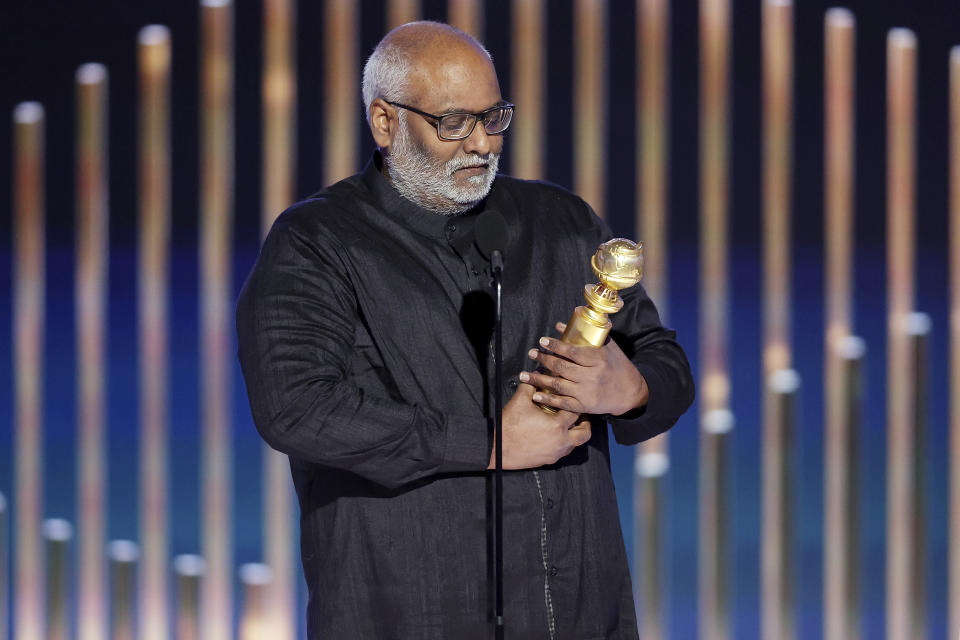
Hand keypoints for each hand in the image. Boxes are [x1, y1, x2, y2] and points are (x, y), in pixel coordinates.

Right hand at [488, 382, 590, 469]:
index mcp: (557, 426)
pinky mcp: (550, 460)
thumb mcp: (520, 400)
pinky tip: (557, 434)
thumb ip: (531, 385)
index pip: (575, 410)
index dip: (574, 401)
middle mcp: (561, 441)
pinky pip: (565, 451)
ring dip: (576, 433)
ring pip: (576, 444)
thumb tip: (536, 374)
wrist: (497, 449)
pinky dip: (566, 442)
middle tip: (578, 412)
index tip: (573, 396)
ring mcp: (556, 453)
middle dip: (584, 421)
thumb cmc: (508, 426)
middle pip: (584, 432)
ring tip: (569, 423)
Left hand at [520, 322, 648, 415]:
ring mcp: (587, 393)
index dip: (556, 346)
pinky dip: (548, 399)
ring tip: (523, 375)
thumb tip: (561, 325)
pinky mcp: (584, 406)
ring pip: (559, 385)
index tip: (542, 340)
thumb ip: (587, 336)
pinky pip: (563, 403)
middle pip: (562, 368)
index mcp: (598, 360)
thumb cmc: (618, 365)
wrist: (630, 393)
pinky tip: (535, 395)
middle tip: (532, 353)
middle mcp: (592, 376)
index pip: (573, 352)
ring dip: (539, 379)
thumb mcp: (608, 347)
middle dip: (544, 360)